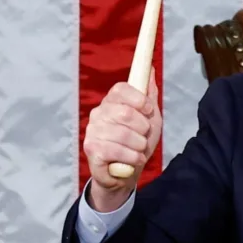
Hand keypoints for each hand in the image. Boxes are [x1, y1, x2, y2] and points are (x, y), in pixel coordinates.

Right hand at [83, 68, 161, 210]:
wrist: (127, 173)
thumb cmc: (137, 142)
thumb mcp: (150, 118)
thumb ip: (149, 94)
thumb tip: (151, 69)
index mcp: (112, 102)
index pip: (121, 89)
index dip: (139, 99)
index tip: (148, 110)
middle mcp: (98, 113)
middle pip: (126, 113)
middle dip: (143, 128)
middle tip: (143, 136)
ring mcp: (93, 131)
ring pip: (124, 134)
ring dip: (139, 146)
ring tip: (137, 150)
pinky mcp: (91, 149)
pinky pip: (117, 151)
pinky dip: (132, 158)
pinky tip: (131, 160)